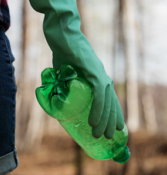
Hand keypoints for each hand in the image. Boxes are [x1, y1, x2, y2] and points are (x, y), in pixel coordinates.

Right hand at [29, 0, 124, 137]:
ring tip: (101, 135)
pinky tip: (94, 122)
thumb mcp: (66, 75)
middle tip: (109, 137)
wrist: (62, 37)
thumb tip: (60, 101)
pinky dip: (97, 109)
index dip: (112, 115)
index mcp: (99, 79)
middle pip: (111, 104)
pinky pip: (99, 95)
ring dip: (104, 120)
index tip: (114, 128)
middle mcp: (103, 78)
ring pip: (107, 102)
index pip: (109, 101)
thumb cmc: (63, 55)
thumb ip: (66, 87)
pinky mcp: (94, 72)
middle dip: (110, 122)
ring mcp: (100, 75)